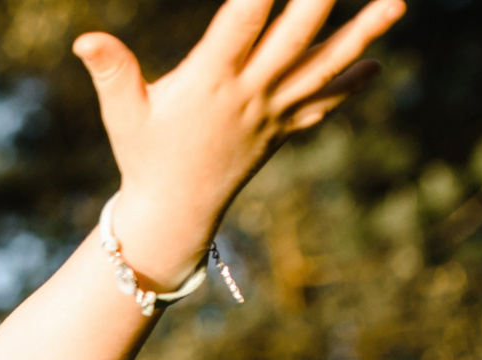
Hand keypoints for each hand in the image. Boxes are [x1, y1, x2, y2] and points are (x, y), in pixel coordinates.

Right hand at [78, 0, 404, 287]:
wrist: (173, 214)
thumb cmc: (143, 156)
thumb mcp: (122, 114)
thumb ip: (112, 71)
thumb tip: (84, 38)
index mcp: (209, 81)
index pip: (243, 19)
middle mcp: (248, 94)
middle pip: (296, 34)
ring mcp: (271, 113)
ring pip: (324, 66)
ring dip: (364, 34)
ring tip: (397, 2)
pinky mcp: (281, 130)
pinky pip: (321, 104)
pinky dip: (349, 84)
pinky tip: (376, 62)